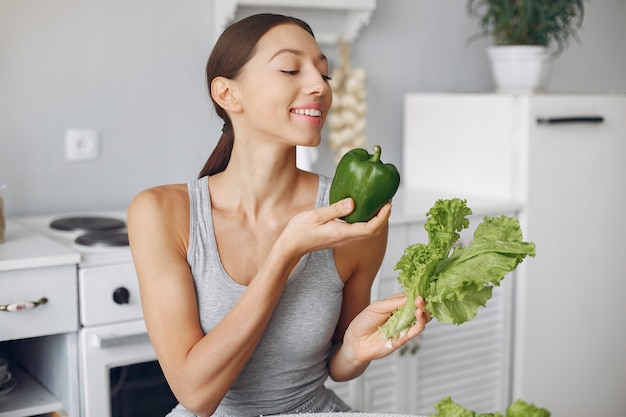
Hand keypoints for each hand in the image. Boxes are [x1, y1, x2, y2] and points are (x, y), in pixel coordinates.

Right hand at [277, 198, 391, 256]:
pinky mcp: (339, 237)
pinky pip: (358, 230)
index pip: (370, 228)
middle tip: (387, 200)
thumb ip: (335, 210)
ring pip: (366, 231)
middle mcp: (345, 239)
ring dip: (376, 219)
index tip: (388, 204)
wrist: (290, 247)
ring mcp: (343, 240)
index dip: (382, 217)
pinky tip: (363, 208)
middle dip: (383, 217)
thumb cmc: (299, 231)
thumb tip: (353, 202)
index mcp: (341, 233)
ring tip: (378, 202)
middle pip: (373, 231)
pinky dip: (366, 220)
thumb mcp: (316, 215)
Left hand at [343, 293, 430, 362]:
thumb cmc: (363, 323)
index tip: (421, 286)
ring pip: (421, 317)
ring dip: (423, 309)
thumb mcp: (376, 307)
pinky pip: (417, 329)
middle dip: (422, 300)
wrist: (356, 342)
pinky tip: (419, 313)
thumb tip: (409, 296)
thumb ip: (393, 302)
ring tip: (420, 302)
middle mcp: (401, 314)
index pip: (409, 296)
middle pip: (417, 306)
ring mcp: (404, 325)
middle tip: (421, 295)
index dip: (416, 291)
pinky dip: (421, 321)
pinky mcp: (405, 337)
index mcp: (395, 304)